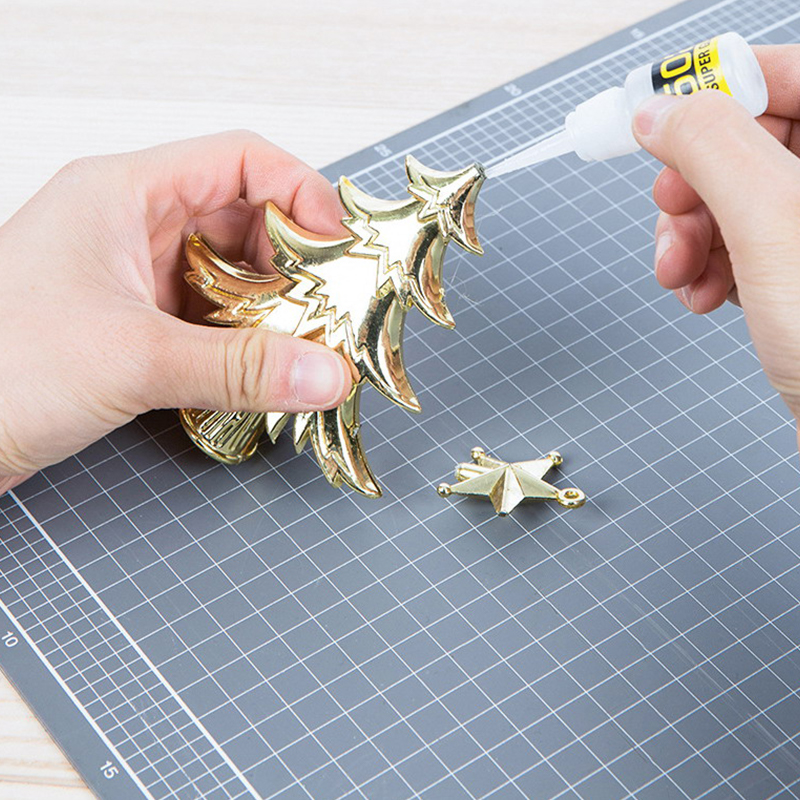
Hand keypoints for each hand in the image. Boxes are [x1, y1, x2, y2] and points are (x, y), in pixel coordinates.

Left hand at [0, 131, 352, 493]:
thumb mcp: (134, 358)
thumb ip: (241, 366)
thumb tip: (326, 373)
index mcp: (123, 194)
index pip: (239, 160)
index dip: (301, 194)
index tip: (340, 247)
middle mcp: (132, 227)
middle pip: (244, 220)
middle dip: (294, 264)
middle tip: (333, 309)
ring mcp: (134, 279)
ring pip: (230, 275)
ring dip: (273, 309)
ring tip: (306, 345)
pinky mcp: (135, 326)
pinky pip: (211, 318)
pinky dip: (245, 341)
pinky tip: (266, 369)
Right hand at [632, 45, 799, 432]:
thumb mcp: (774, 224)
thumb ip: (713, 150)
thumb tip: (661, 112)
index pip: (789, 74)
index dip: (717, 92)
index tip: (658, 121)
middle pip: (753, 140)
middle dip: (694, 185)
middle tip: (670, 214)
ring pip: (738, 199)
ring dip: (692, 236)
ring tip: (679, 274)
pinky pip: (744, 246)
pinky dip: (710, 267)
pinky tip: (702, 294)